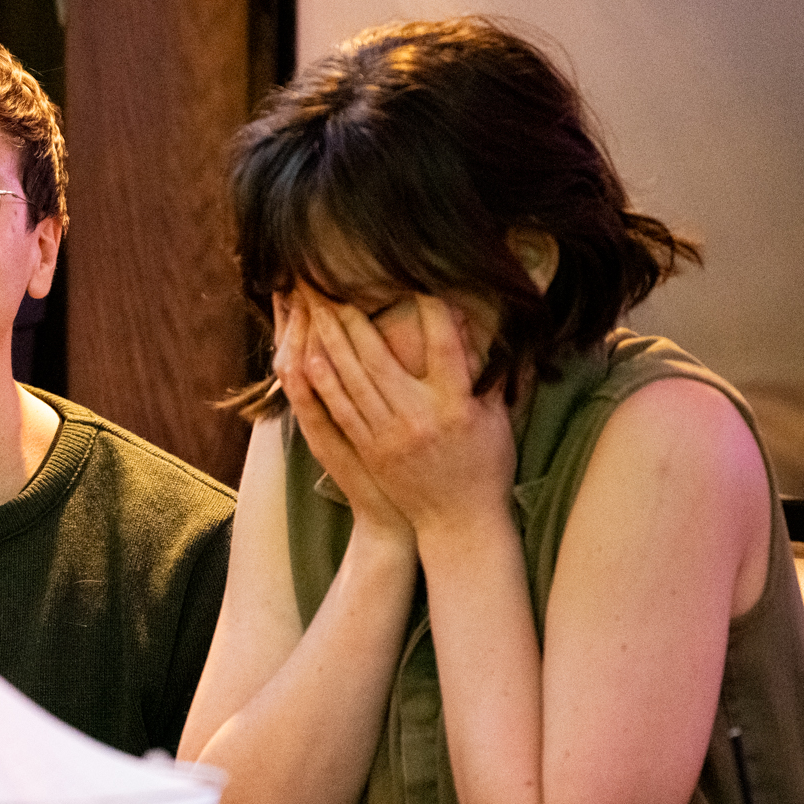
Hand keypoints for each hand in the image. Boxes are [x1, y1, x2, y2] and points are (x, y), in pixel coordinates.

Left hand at [296, 290, 516, 535]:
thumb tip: (474, 327)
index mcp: (457, 406)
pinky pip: (339, 409)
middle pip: (378, 358)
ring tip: (315, 307)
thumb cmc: (485, 467)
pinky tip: (307, 355)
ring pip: (351, 380)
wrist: (458, 523)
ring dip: (330, 340)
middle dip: (353, 317)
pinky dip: (322, 380)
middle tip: (334, 284)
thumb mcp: (497, 418)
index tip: (415, 280)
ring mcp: (388, 435)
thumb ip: (486, 372)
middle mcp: (418, 418)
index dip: (431, 310)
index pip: (443, 346)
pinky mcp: (368, 449)